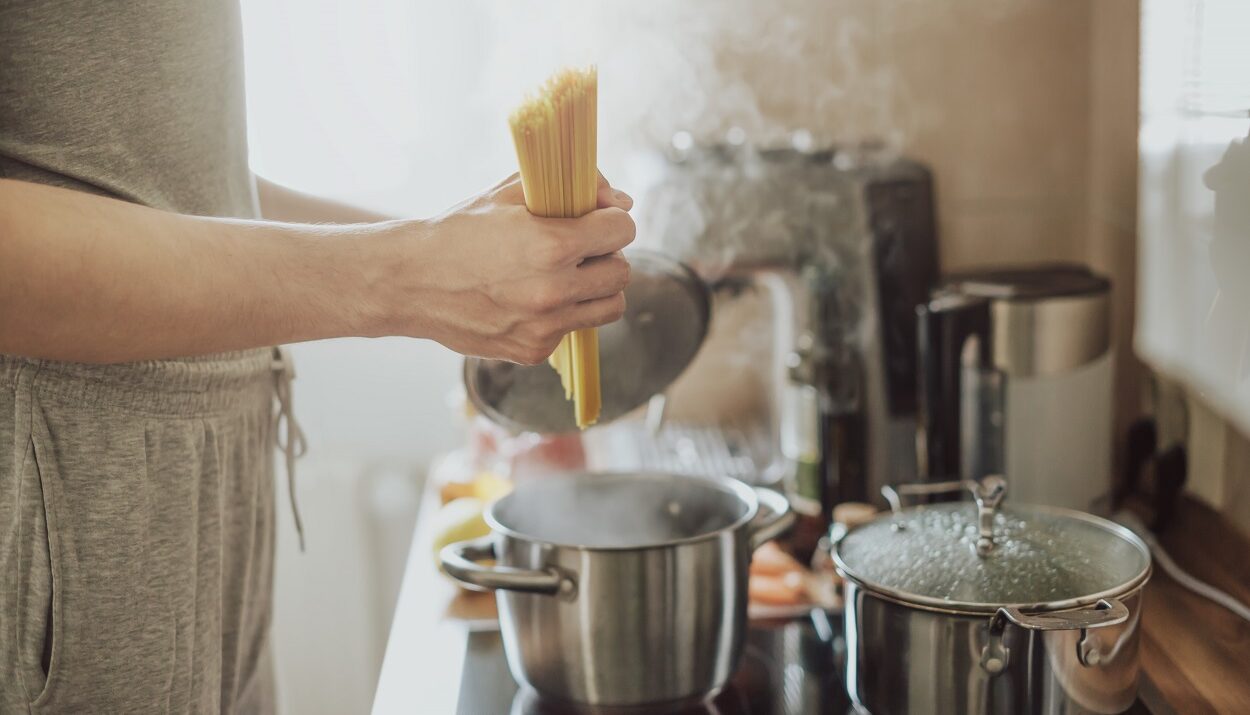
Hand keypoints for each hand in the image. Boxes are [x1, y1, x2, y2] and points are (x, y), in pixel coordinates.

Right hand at [376, 173, 634, 363]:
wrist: (411, 282)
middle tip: (585, 248)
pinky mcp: (534, 350)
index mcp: (551, 245)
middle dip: (609, 255)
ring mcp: (545, 326)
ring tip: (571, 275)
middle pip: (622, 273)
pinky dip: (563, 314)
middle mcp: (553, 290)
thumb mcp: (508, 195)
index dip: (613, 220)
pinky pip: (572, 329)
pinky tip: (532, 298)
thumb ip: (568, 191)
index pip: (622, 230)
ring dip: (598, 289)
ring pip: (610, 307)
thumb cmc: (459, 231)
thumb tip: (620, 201)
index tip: (600, 219)